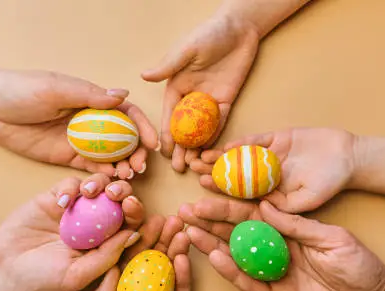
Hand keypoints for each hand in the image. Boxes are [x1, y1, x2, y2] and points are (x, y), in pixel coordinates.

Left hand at [0, 69, 157, 178]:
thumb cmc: (21, 91)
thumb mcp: (56, 89)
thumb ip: (89, 95)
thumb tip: (122, 94)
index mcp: (92, 100)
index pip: (126, 113)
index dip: (142, 127)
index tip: (151, 143)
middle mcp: (91, 121)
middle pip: (124, 138)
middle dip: (136, 152)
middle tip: (139, 166)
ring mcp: (80, 140)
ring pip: (110, 155)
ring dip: (123, 166)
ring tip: (127, 176)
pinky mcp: (67, 156)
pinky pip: (90, 167)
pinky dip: (103, 174)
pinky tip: (110, 180)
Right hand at [0, 173, 145, 290]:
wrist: (4, 271)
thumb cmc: (44, 280)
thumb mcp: (79, 273)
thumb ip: (106, 255)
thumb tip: (135, 234)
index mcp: (106, 243)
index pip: (129, 222)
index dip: (135, 211)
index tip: (131, 206)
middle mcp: (95, 223)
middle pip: (118, 199)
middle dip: (121, 191)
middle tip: (114, 194)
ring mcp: (76, 209)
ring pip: (97, 186)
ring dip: (98, 184)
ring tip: (89, 192)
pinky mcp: (54, 198)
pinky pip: (69, 184)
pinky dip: (70, 188)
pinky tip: (62, 202)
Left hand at [71, 216, 190, 290]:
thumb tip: (108, 269)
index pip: (123, 267)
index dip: (130, 244)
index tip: (136, 221)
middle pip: (148, 266)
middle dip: (157, 241)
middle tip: (165, 217)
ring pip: (168, 277)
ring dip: (173, 252)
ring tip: (179, 229)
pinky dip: (183, 279)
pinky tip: (182, 258)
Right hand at [142, 13, 259, 172]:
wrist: (240, 28)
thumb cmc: (210, 34)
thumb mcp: (187, 49)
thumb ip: (168, 65)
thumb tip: (144, 76)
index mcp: (176, 86)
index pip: (169, 116)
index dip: (166, 135)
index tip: (163, 152)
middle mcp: (190, 97)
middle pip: (184, 128)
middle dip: (181, 149)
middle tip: (179, 168)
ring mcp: (208, 101)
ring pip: (201, 130)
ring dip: (197, 148)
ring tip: (195, 167)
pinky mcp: (226, 101)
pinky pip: (219, 122)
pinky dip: (215, 137)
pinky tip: (211, 152)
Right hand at [183, 197, 384, 290]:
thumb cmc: (360, 266)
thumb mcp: (332, 237)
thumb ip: (297, 224)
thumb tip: (265, 205)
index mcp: (289, 232)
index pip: (252, 215)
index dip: (228, 206)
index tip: (205, 196)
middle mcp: (275, 250)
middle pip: (236, 234)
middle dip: (210, 223)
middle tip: (185, 212)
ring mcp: (273, 274)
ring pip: (236, 257)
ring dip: (211, 245)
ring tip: (190, 233)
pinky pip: (247, 283)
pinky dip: (230, 271)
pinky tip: (213, 257)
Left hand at [191, 128, 357, 212]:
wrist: (348, 156)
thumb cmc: (331, 183)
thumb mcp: (309, 199)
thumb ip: (286, 207)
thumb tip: (260, 212)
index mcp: (269, 197)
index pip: (239, 201)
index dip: (220, 200)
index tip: (201, 200)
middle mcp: (264, 179)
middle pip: (234, 180)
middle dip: (213, 178)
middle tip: (193, 174)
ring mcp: (267, 159)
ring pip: (239, 160)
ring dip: (219, 161)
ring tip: (199, 161)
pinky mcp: (273, 140)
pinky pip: (252, 142)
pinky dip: (237, 144)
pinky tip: (220, 147)